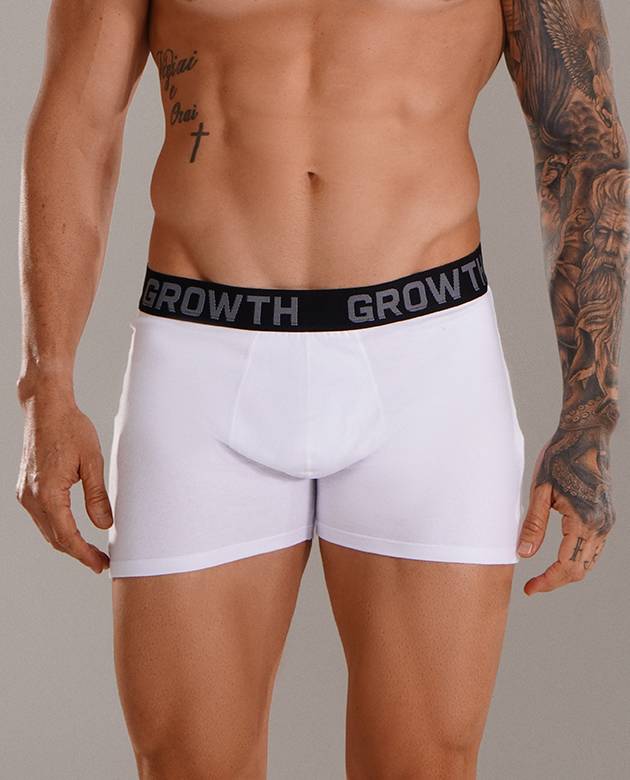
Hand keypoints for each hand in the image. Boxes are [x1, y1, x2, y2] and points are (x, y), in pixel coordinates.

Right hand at [16, 390, 112, 573]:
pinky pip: (42, 517)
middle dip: (78, 553)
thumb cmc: (71, 428)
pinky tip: (73, 530)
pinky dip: (58, 528)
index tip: (101, 565)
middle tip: (101, 562)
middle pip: (55, 538)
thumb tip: (104, 525)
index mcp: (48, 494)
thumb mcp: (92, 461)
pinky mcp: (26, 488)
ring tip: (91, 550)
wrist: (46, 408)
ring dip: (68, 542)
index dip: (85, 554)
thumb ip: (97, 496)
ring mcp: (25, 493)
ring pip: (47, 529)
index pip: (67, 536)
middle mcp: (31, 497)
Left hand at [517, 424, 613, 594]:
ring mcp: (607, 522)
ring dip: (567, 571)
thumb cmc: (560, 458)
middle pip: (580, 570)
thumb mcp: (540, 491)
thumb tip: (524, 554)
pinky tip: (558, 556)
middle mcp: (601, 525)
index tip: (529, 588)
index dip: (547, 582)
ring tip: (542, 574)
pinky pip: (593, 548)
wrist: (586, 436)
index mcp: (584, 521)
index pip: (567, 566)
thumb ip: (533, 525)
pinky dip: (576, 558)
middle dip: (556, 581)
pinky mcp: (606, 516)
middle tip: (532, 585)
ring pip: (589, 561)